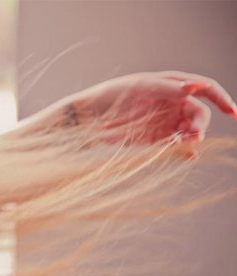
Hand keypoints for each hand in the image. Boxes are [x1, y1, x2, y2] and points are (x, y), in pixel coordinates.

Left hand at [66, 71, 236, 157]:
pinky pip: (177, 147)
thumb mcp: (139, 88)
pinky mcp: (156, 141)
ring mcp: (165, 123)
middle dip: (200, 124)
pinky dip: (184, 152)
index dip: (222, 99)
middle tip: (192, 135)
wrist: (87, 119)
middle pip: (200, 114)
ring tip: (183, 144)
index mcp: (171, 85)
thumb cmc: (111, 96)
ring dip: (192, 138)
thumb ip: (168, 88)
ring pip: (190, 132)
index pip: (205, 89)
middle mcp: (172, 104)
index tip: (233, 113)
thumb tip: (197, 86)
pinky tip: (187, 156)